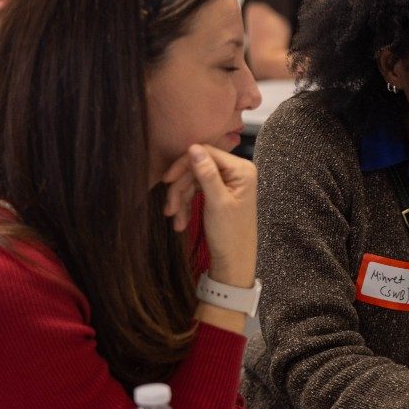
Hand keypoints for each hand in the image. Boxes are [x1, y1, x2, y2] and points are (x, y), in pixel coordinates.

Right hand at [161, 144, 257, 287]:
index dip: (184, 165)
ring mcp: (227, 182)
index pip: (206, 153)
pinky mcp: (219, 193)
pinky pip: (196, 191)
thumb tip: (194, 147)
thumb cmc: (230, 234)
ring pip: (193, 181)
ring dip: (181, 199)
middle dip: (181, 189)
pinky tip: (180, 221)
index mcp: (241, 169)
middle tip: (169, 209)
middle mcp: (236, 172)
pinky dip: (186, 205)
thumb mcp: (216, 202)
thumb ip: (206, 174)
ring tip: (174, 219)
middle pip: (197, 167)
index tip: (166, 180)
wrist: (234, 261)